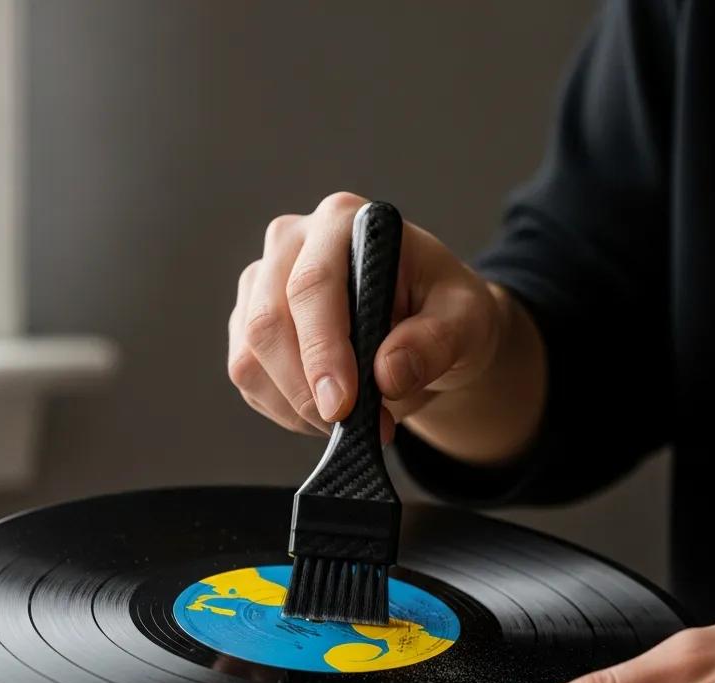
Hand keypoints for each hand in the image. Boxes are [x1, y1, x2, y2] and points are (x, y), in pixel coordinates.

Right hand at [227, 191, 505, 443]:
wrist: (427, 331)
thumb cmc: (445, 312)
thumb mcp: (467, 321)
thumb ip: (436, 342)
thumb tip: (388, 374)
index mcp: (343, 222)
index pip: (313, 286)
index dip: (322, 351)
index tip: (342, 405)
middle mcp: (291, 243)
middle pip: (268, 324)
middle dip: (307, 391)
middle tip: (356, 429)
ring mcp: (262, 284)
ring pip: (249, 357)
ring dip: (297, 406)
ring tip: (352, 421)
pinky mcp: (247, 325)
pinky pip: (249, 379)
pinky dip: (286, 410)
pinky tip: (327, 412)